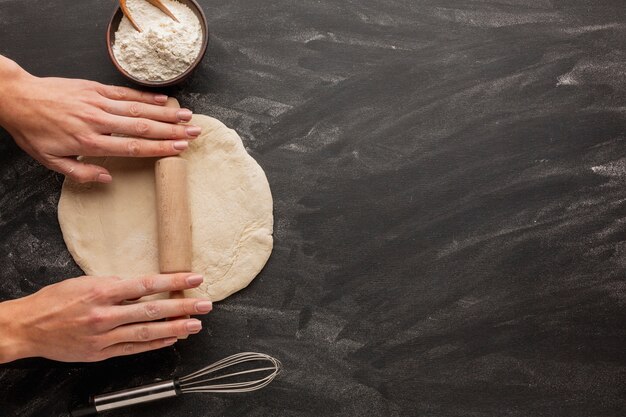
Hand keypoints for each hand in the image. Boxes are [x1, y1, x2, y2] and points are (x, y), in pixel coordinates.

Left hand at [0, 57, 200, 182]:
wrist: (17, 97)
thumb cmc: (34, 132)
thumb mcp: (50, 161)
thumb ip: (81, 172)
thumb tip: (108, 178)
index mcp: (89, 142)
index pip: (132, 146)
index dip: (158, 148)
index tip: (179, 149)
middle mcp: (97, 121)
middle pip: (141, 126)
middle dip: (171, 130)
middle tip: (194, 133)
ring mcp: (97, 102)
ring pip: (137, 108)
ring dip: (165, 112)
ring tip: (187, 116)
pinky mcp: (94, 88)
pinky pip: (124, 92)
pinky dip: (145, 96)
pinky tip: (163, 100)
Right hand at [0, 273, 211, 362]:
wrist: (28, 327)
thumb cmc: (56, 300)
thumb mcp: (86, 282)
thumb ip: (117, 286)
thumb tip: (147, 286)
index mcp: (102, 291)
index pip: (147, 284)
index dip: (174, 281)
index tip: (195, 278)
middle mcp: (105, 314)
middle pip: (153, 310)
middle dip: (183, 307)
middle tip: (205, 305)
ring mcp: (104, 336)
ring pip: (147, 332)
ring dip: (175, 328)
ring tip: (195, 325)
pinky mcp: (101, 353)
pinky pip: (134, 348)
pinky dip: (155, 344)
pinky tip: (171, 339)